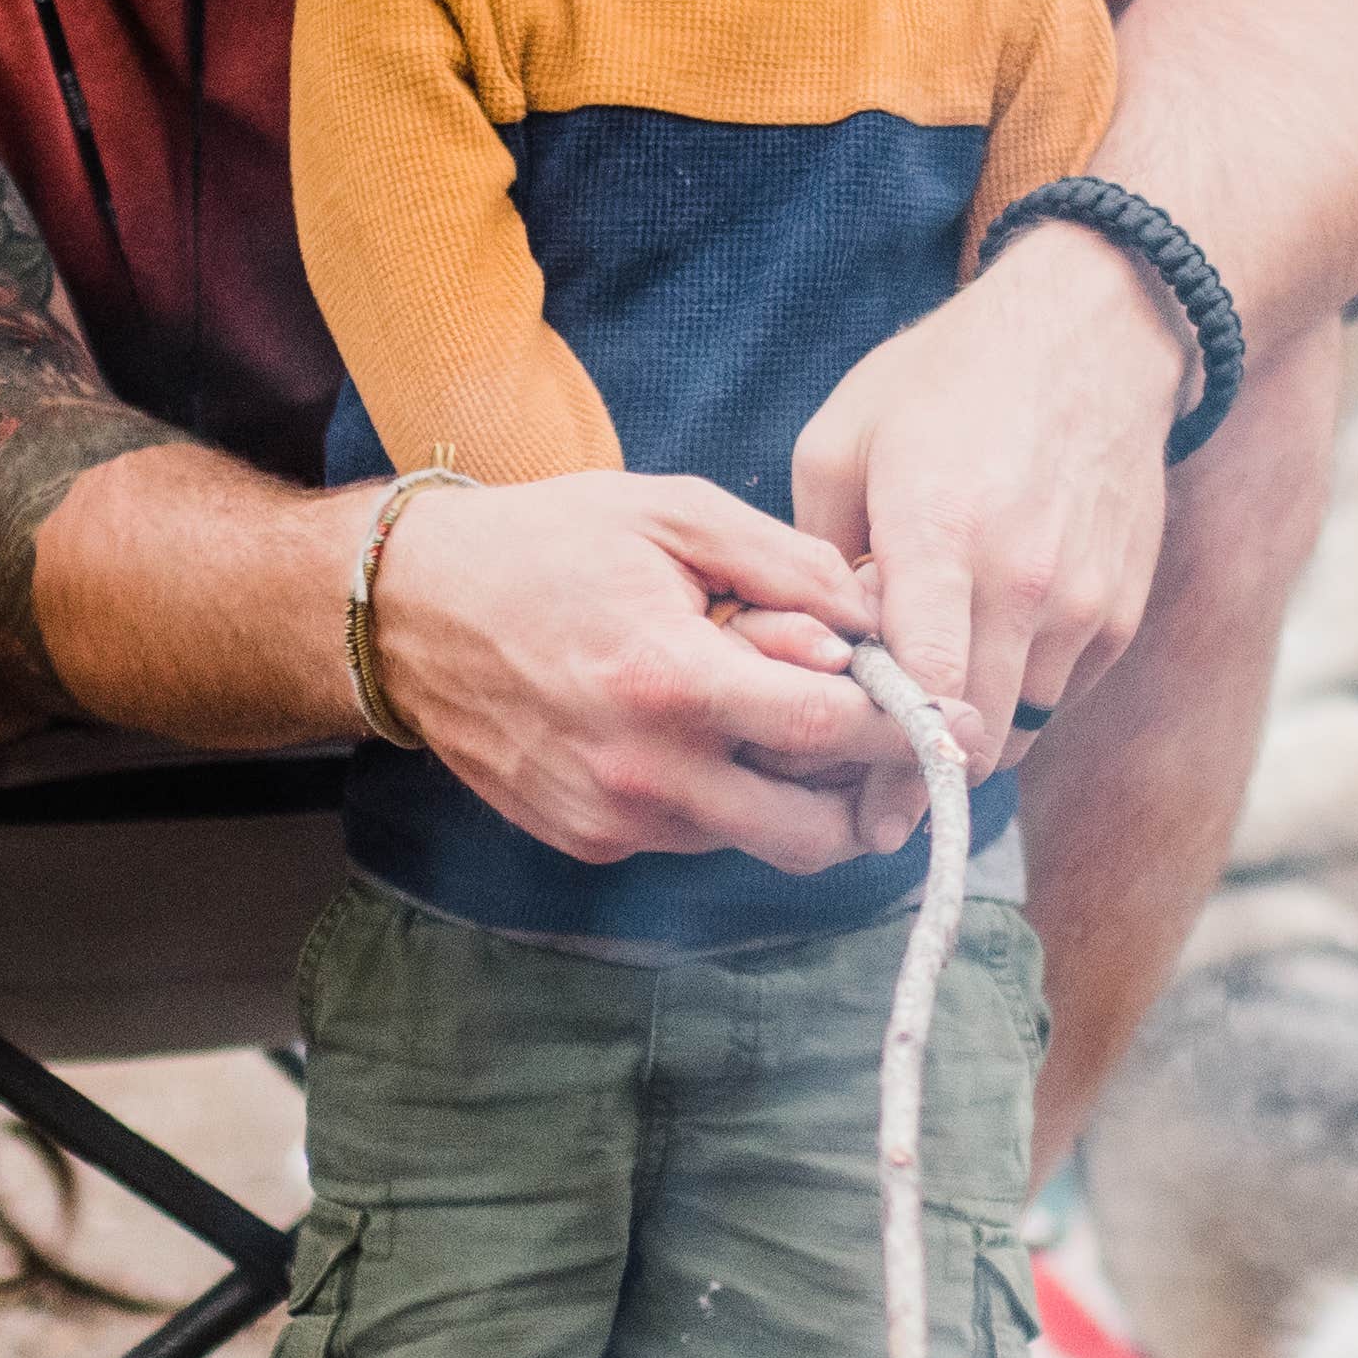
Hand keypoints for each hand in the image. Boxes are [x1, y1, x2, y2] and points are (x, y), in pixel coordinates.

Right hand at [369, 471, 934, 875]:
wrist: (408, 612)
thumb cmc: (545, 544)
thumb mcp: (672, 513)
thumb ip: (786, 566)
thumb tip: (875, 617)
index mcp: (671, 681)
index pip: (831, 732)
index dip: (906, 727)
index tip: (948, 718)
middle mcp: (644, 772)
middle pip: (815, 832)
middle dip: (869, 792)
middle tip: (888, 740)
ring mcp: (613, 820)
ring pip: (759, 843)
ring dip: (797, 795)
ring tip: (783, 716)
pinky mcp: (588, 841)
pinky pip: (697, 839)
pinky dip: (727, 798)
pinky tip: (706, 731)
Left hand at [791, 226, 1187, 763]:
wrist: (1097, 336)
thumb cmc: (948, 382)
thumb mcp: (844, 440)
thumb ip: (818, 555)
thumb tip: (810, 650)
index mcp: (942, 532)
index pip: (922, 688)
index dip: (888, 764)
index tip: (860, 814)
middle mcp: (1024, 579)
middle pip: (969, 731)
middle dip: (915, 773)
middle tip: (867, 795)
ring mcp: (1084, 602)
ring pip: (1014, 726)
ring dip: (963, 736)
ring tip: (914, 715)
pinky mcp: (1120, 614)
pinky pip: (1055, 697)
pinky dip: (1010, 701)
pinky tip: (972, 663)